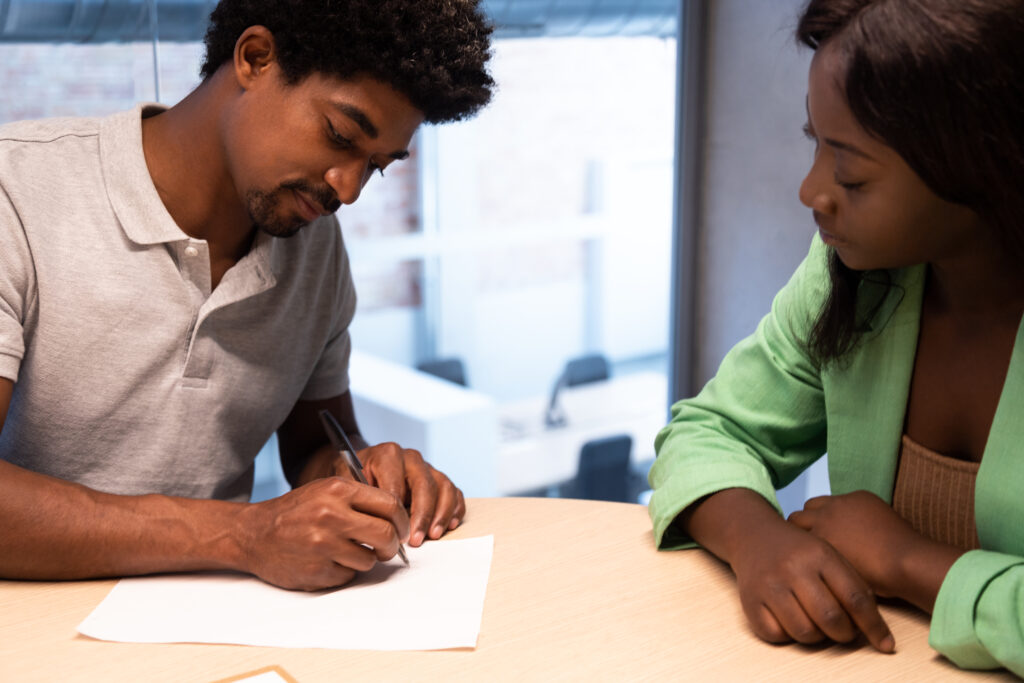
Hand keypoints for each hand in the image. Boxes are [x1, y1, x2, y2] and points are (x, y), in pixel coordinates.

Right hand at [237, 476, 408, 590]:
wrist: (253, 534)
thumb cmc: (295, 512)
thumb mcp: (325, 491)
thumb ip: (359, 498)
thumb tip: (398, 517)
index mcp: (337, 490)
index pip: (390, 505)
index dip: (402, 520)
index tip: (401, 529)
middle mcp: (331, 515)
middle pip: (386, 535)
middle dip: (392, 545)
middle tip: (387, 548)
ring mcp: (322, 545)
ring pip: (369, 560)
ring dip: (365, 560)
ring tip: (347, 552)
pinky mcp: (316, 570)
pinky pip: (348, 576)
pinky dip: (344, 572)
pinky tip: (328, 561)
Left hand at [349, 442, 465, 546]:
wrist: (359, 469)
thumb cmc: (353, 479)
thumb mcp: (348, 485)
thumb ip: (360, 499)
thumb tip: (373, 524)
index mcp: (387, 455)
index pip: (397, 484)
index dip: (397, 511)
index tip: (394, 533)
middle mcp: (410, 458)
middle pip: (424, 484)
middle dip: (422, 515)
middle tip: (416, 540)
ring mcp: (426, 467)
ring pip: (443, 486)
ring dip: (441, 513)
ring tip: (433, 535)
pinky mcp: (438, 478)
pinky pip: (453, 491)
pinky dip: (454, 508)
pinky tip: (449, 525)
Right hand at [685, 488, 893, 651]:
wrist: (754, 535)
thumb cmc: (799, 550)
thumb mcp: (828, 554)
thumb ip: (852, 583)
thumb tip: (873, 626)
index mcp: (820, 554)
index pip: (855, 598)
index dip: (874, 626)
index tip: (885, 643)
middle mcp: (793, 568)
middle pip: (831, 618)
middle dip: (845, 634)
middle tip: (845, 631)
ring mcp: (769, 584)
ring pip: (805, 632)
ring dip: (817, 636)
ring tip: (817, 624)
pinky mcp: (750, 600)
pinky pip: (776, 635)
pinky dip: (788, 635)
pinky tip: (792, 620)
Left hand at [788, 490, 962, 610]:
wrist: (906, 560)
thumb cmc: (905, 551)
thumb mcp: (885, 525)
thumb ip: (864, 525)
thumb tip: (858, 538)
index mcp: (855, 498)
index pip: (822, 504)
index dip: (818, 519)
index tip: (819, 534)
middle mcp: (835, 506)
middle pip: (804, 511)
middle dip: (802, 527)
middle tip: (803, 547)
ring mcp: (825, 521)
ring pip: (795, 524)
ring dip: (796, 539)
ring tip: (798, 557)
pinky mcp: (819, 541)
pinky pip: (797, 543)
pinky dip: (797, 552)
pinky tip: (800, 565)